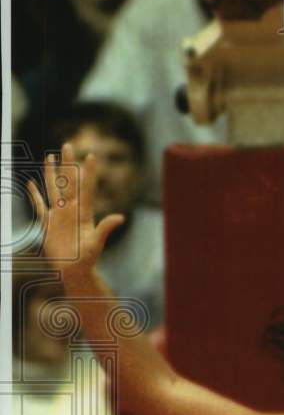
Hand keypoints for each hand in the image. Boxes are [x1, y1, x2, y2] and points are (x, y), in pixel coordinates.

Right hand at [27, 143, 124, 278]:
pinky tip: (30, 183)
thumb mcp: (97, 243)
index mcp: (84, 213)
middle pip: (68, 181)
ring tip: (50, 156)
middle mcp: (71, 210)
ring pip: (53, 188)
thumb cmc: (87, 259)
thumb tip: (121, 217)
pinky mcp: (47, 223)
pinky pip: (39, 205)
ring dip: (51, 172)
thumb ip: (106, 228)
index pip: (86, 188)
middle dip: (68, 163)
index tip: (91, 156)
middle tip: (68, 144)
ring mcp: (59, 215)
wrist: (73, 271)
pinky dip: (34, 194)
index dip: (88, 172)